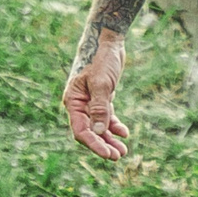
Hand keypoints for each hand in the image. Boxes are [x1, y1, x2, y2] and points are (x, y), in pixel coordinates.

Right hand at [62, 32, 130, 161]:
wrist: (106, 40)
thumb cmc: (101, 59)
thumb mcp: (101, 83)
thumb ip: (99, 108)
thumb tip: (97, 132)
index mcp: (73, 101)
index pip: (81, 130)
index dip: (94, 144)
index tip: (108, 155)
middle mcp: (79, 104)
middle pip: (89, 132)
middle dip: (103, 145)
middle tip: (119, 156)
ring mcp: (90, 102)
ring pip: (99, 127)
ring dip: (109, 139)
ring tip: (123, 151)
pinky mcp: (101, 98)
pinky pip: (106, 117)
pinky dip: (114, 126)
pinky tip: (124, 133)